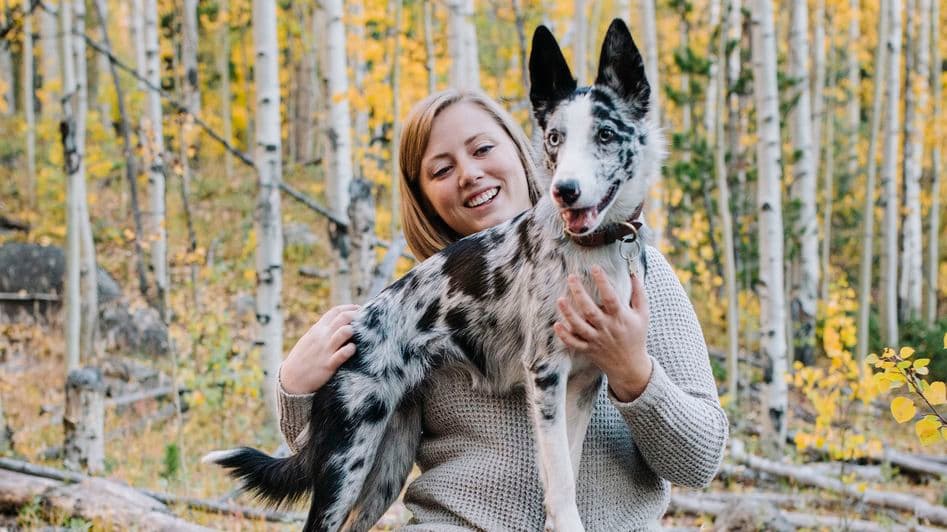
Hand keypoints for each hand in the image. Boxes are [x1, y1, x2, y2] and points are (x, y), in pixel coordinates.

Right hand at [279, 304, 360, 394]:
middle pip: (343, 317)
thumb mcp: (309, 339)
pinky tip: (353, 350)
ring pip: (345, 332)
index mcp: (317, 329)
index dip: (350, 308)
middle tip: (366, 321)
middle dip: (357, 316)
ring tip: (360, 335)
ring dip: (355, 330)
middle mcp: (322, 336)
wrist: (291, 379)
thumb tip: (337, 322)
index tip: (360, 310)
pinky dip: (351, 349)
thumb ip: (322, 330)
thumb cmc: (302, 358)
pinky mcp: (328, 364)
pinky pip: (344, 353)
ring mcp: (325, 350)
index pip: (335, 311)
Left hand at [553, 265, 650, 401]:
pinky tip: (557, 324)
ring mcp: (596, 340)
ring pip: (579, 327)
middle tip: (571, 277)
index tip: (595, 268)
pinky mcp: (588, 349)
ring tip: (560, 299)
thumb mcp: (643, 314)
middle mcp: (607, 328)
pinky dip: (564, 335)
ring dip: (568, 313)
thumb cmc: (637, 336)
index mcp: (620, 318)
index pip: (610, 298)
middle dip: (579, 293)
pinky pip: (574, 343)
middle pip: (590, 310)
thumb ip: (639, 293)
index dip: (603, 282)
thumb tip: (633, 272)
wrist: (630, 366)